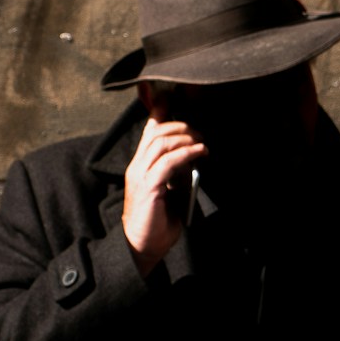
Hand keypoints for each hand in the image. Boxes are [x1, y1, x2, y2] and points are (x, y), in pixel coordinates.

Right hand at [122, 117, 206, 275]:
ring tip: (202, 142)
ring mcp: (140, 175)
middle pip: (157, 131)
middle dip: (181, 125)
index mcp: (140, 164)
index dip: (158, 109)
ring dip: (185, 137)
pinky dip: (186, 153)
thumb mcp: (169, 190)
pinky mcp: (148, 187)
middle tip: (200, 132)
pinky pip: (167, 162)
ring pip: (161, 142)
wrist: (142, 246)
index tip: (169, 94)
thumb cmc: (157, 222)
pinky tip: (199, 152)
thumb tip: (193, 157)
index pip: (149, 130)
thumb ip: (176, 172)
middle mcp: (137, 166)